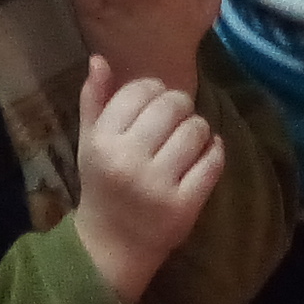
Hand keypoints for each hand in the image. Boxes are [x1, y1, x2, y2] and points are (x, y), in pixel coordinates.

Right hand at [68, 56, 224, 303]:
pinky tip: (206, 153)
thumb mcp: (89, 143)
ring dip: (198, 129)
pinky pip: (213, 162)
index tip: (154, 103)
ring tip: (189, 138)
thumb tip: (100, 59)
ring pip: (197, 130)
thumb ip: (94, 101)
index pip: (140, 91)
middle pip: (172, 106)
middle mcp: (128, 160)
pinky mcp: (185, 205)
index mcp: (102, 141)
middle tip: (176, 118)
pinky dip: (214, 151)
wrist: (113, 244)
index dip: (153, 90)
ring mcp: (158, 185)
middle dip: (180, 106)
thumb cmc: (102, 185)